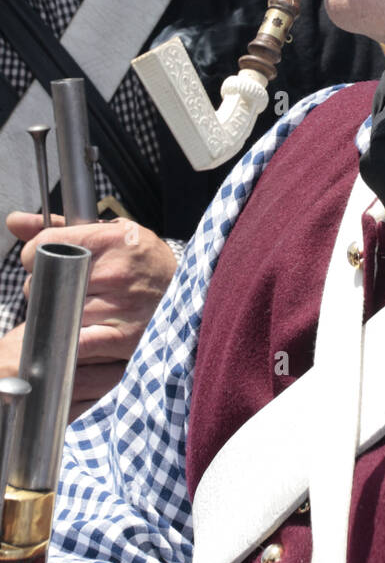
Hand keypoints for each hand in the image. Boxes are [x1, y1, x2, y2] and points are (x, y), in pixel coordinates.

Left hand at [4, 212, 177, 417]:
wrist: (190, 294)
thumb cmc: (146, 262)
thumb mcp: (112, 233)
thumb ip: (62, 227)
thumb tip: (15, 220)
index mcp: (114, 240)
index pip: (47, 244)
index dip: (34, 254)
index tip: (39, 261)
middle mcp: (117, 271)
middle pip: (46, 282)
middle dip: (42, 287)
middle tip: (58, 287)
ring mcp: (120, 306)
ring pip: (58, 312)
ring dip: (55, 314)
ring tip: (72, 308)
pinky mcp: (122, 337)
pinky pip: (77, 342)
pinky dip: (68, 339)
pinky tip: (74, 330)